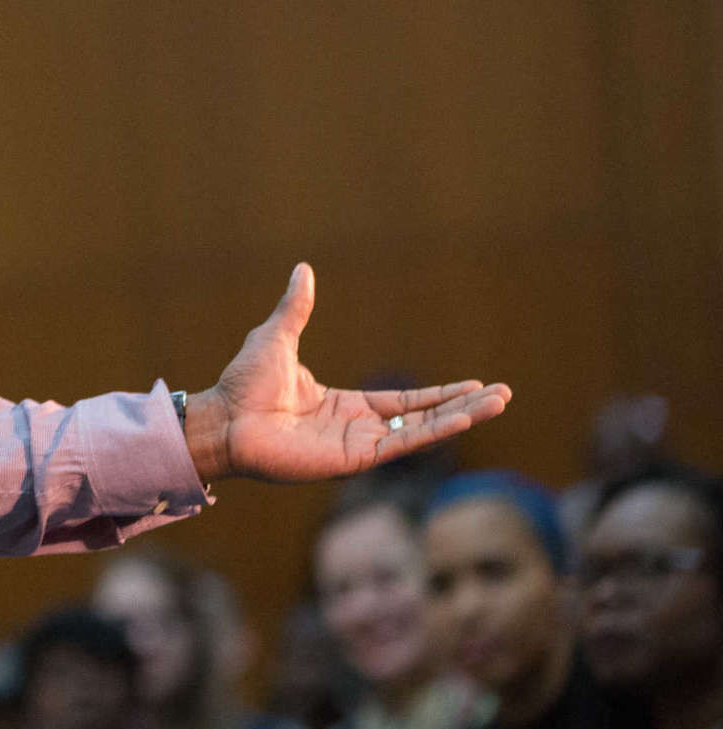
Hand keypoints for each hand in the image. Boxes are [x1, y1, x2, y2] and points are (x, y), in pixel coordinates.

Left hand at [181, 264, 509, 484]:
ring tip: (499, 404)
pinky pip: (402, 446)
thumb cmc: (243, 384)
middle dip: (463, 406)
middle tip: (504, 396)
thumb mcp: (277, 337)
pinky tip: (463, 418)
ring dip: (461, 417)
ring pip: (421, 432)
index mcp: (343, 405)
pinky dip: (434, 431)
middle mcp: (356, 428)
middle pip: (422, 418)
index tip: (474, 385)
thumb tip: (304, 269)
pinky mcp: (353, 459)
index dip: (439, 395)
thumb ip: (297, 308)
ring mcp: (357, 445)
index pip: (403, 402)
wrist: (225, 418)